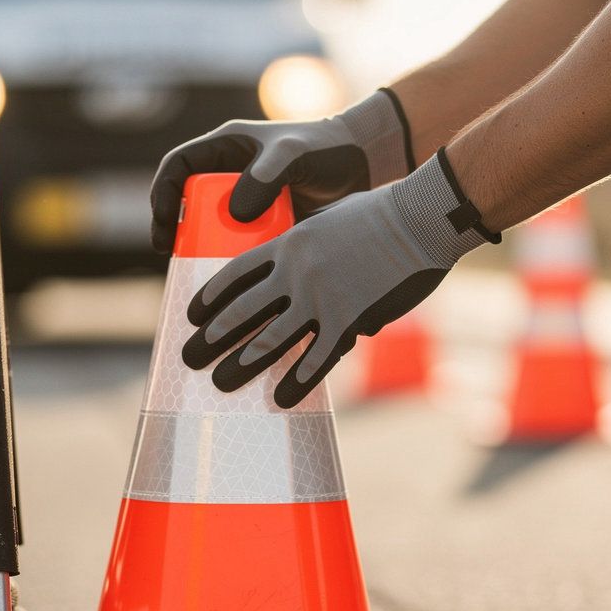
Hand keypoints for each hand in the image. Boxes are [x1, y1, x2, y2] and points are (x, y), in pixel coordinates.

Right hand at [150, 89, 411, 251]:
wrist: (365, 165)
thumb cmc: (329, 148)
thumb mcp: (295, 154)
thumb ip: (267, 175)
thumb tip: (235, 215)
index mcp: (225, 148)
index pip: (177, 168)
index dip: (162, 195)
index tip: (164, 225)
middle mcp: (228, 175)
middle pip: (185, 203)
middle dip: (173, 230)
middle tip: (172, 257)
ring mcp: (243, 202)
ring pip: (206, 228)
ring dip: (196, 251)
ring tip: (193, 274)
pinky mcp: (260, 225)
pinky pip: (233, 247)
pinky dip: (226, 265)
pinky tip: (229, 287)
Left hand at [181, 151, 497, 406]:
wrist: (422, 216)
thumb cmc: (382, 212)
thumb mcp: (328, 219)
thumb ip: (305, 244)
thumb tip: (292, 268)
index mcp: (288, 244)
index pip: (236, 274)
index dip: (211, 298)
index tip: (192, 316)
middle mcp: (295, 273)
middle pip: (243, 311)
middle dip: (212, 338)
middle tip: (189, 357)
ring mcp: (321, 298)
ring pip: (270, 339)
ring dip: (241, 364)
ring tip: (219, 382)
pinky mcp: (349, 319)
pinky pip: (317, 358)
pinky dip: (297, 381)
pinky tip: (281, 398)